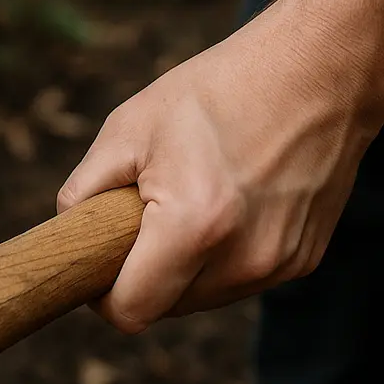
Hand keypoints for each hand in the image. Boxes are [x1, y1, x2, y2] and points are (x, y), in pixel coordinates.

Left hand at [56, 0, 380, 332]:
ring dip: (181, 268)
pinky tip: (225, 203)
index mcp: (194, 226)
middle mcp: (243, 260)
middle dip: (140, 274)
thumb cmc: (215, 92)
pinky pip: (237, 280)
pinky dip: (219, 257)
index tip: (95, 262)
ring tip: (186, 201)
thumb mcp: (128, 128)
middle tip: (139, 217)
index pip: (131, 311)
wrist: (316, 71)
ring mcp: (279, 266)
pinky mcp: (302, 261)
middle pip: (164, 307)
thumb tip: (67, 233)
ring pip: (201, 298)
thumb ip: (83, 190)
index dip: (101, 294)